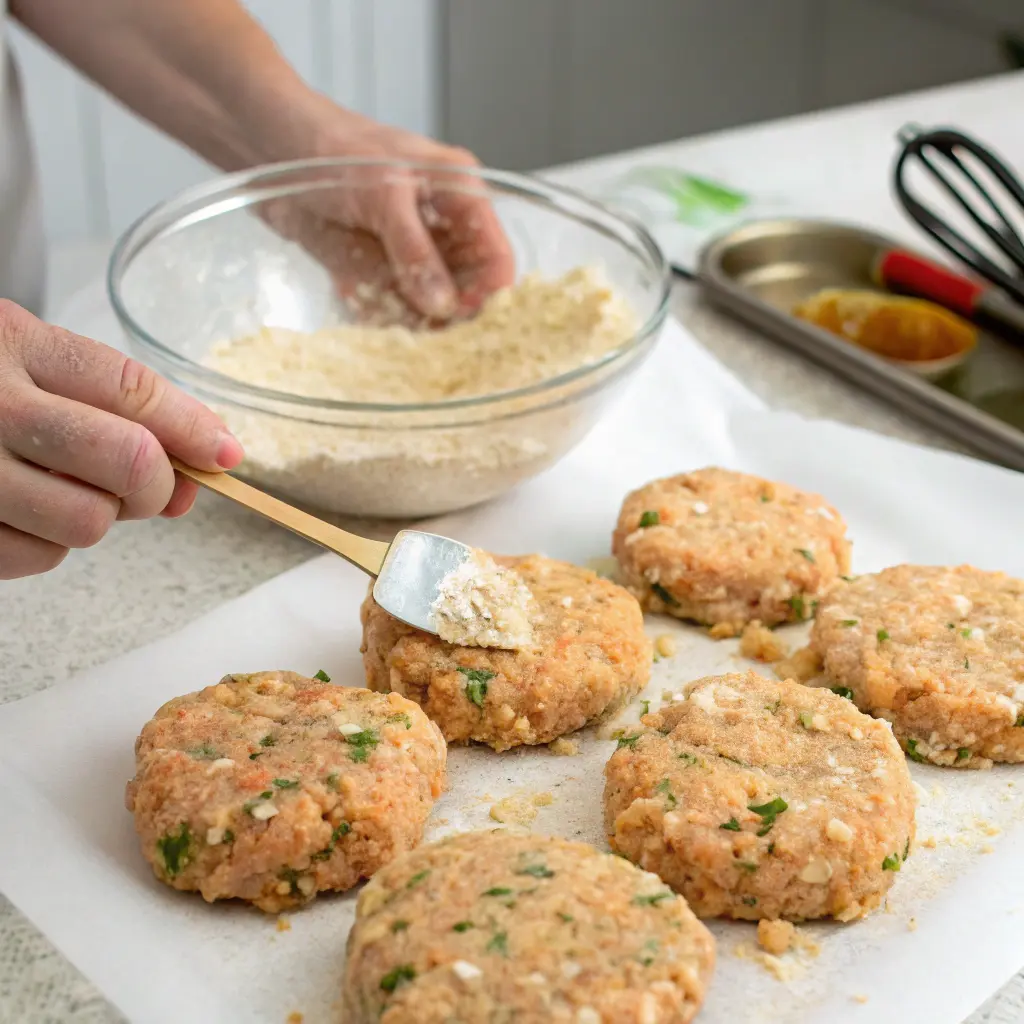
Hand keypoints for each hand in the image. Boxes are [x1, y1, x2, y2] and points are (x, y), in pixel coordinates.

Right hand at [0, 301, 243, 578]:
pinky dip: (45, 543)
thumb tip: (201, 467)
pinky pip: (37, 558)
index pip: (131, 390)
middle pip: (128, 462)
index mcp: (11, 343)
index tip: (226, 455)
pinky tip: (19, 508)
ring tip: (59, 487)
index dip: (192, 429)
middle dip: (154, 482)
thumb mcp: (27, 360)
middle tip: (144, 483)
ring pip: (88, 523)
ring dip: (94, 515)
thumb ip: (114, 405)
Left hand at [260, 107, 516, 321]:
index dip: (488, 295)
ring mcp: (408, 254)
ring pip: (429, 308)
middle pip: (467, 292)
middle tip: (431, 342)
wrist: (266, 145)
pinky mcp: (376, 272)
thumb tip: (443, 305)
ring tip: (394, 332)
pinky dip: (380, 320)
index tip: (464, 323)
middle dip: (452, 320)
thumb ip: (414, 250)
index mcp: (460, 196)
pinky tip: (363, 313)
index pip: (496, 259)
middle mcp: (441, 229)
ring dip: (414, 326)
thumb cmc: (331, 146)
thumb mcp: (384, 194)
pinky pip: (390, 309)